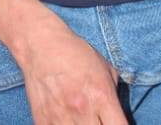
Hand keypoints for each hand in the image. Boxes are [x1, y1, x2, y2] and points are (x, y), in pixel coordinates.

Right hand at [13, 20, 127, 124]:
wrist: (40, 44)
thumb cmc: (75, 53)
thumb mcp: (106, 70)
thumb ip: (115, 97)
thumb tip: (120, 117)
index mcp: (102, 97)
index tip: (116, 123)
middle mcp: (83, 110)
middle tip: (98, 120)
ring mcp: (61, 118)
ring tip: (82, 119)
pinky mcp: (42, 121)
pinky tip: (65, 120)